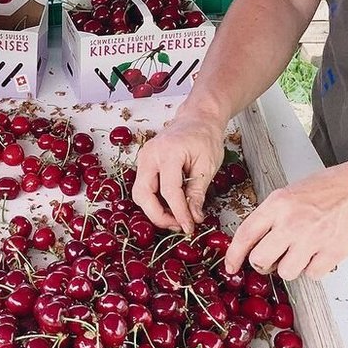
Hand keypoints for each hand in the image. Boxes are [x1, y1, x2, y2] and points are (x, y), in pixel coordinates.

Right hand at [131, 111, 225, 235]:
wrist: (197, 119)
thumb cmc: (204, 137)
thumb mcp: (207, 166)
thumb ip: (197, 193)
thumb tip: (194, 217)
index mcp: (169, 152)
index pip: (169, 191)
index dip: (178, 213)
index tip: (189, 227)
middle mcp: (150, 155)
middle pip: (143, 194)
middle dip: (158, 216)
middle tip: (178, 225)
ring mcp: (144, 158)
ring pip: (139, 193)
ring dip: (155, 210)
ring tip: (176, 217)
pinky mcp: (144, 163)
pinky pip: (144, 187)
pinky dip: (154, 200)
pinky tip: (170, 206)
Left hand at [223, 163, 347, 280]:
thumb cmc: (330, 187)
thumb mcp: (291, 193)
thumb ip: (272, 215)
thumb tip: (256, 240)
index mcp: (277, 204)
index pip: (245, 234)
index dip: (234, 255)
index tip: (231, 266)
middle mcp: (291, 222)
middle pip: (260, 260)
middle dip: (263, 264)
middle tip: (272, 259)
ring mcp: (311, 239)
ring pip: (286, 273)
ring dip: (291, 267)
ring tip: (302, 252)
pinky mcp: (332, 252)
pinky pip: (312, 275)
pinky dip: (314, 268)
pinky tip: (320, 253)